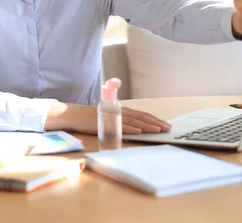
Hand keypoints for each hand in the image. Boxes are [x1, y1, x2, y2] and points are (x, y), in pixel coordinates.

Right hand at [44, 79, 170, 134]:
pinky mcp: (107, 123)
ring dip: (148, 125)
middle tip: (167, 128)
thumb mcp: (108, 114)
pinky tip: (140, 131)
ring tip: (158, 129)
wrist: (74, 114)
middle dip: (156, 122)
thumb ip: (119, 117)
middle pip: (142, 116)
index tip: (164, 124)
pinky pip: (122, 126)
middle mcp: (120, 111)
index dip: (153, 118)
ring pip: (135, 121)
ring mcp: (114, 117)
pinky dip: (132, 128)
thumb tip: (132, 124)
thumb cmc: (90, 116)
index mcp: (122, 109)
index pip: (141, 114)